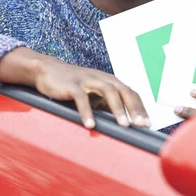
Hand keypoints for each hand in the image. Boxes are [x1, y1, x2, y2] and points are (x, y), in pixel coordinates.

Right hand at [0, 47, 149, 129]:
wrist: (47, 70)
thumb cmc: (74, 85)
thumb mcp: (94, 94)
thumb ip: (107, 105)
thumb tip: (123, 123)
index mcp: (110, 81)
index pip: (131, 94)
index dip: (141, 108)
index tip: (148, 125)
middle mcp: (102, 78)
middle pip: (124, 91)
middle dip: (135, 109)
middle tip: (142, 125)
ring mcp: (87, 80)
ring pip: (108, 92)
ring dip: (117, 109)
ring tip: (123, 126)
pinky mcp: (72, 85)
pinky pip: (81, 98)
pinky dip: (87, 112)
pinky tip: (90, 125)